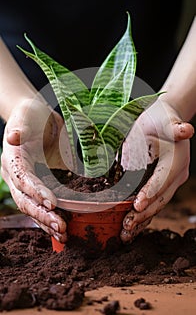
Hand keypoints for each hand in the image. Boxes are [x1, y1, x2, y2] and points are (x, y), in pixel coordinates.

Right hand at [1, 98, 72, 242]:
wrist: (35, 119)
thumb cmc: (31, 114)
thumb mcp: (27, 115)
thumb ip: (21, 126)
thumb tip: (13, 137)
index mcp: (12, 159)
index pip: (22, 178)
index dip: (35, 191)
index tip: (52, 202)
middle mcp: (15, 175)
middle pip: (25, 200)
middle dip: (42, 215)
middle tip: (61, 226)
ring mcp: (24, 184)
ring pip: (32, 208)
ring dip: (46, 223)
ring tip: (63, 234)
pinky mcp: (36, 187)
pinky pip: (40, 206)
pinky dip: (49, 218)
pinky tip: (61, 230)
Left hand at [120, 98, 193, 242]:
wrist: (167, 118)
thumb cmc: (161, 118)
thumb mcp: (165, 120)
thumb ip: (175, 128)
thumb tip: (187, 130)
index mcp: (177, 161)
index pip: (163, 180)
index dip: (150, 193)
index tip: (137, 206)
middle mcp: (177, 174)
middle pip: (161, 198)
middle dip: (144, 214)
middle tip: (126, 226)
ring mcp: (172, 181)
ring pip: (158, 205)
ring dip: (143, 220)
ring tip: (126, 233)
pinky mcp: (165, 184)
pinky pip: (155, 202)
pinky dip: (144, 214)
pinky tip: (133, 225)